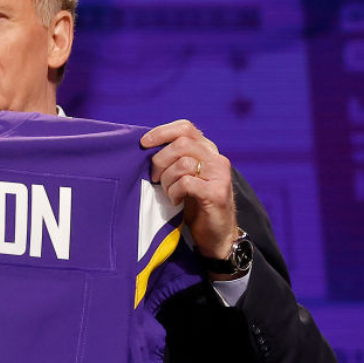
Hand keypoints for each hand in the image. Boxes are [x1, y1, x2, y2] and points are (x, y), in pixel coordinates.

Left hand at [141, 120, 239, 269]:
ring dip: (167, 180)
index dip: (162, 132)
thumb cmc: (193, 204)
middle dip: (160, 161)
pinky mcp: (217, 192)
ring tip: (169, 193)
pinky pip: (186, 182)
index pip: (185, 128)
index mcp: (207, 150)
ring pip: (183, 163)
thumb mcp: (183, 176)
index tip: (144, 143)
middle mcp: (217, 158)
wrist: (216, 234)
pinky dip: (175, 192)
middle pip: (181, 144)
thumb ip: (173, 159)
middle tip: (155, 178)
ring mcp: (220, 175)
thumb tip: (145, 146)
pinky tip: (176, 201)